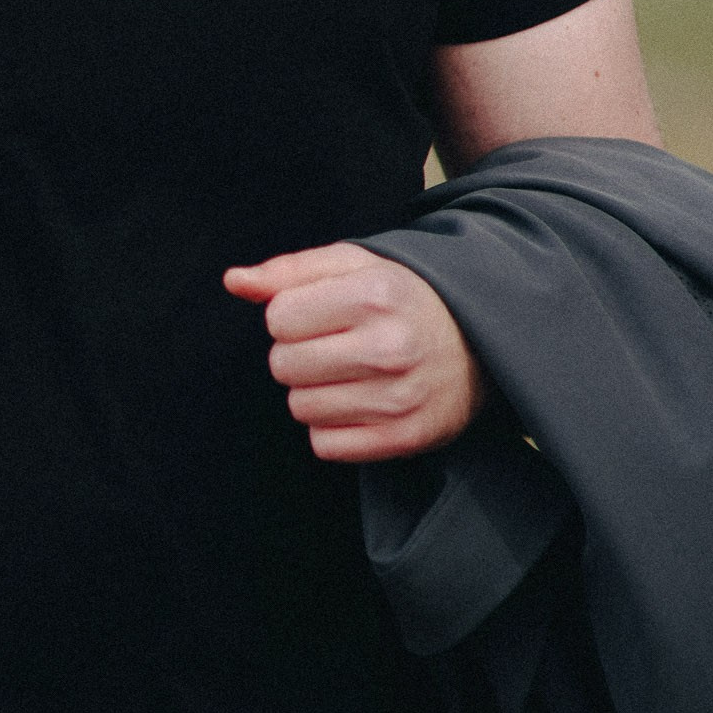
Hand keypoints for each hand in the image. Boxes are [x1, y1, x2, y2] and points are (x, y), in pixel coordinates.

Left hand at [224, 242, 484, 462]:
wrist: (479, 343)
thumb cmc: (403, 298)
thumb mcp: (353, 266)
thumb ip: (289, 271)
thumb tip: (233, 281)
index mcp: (373, 293)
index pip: (278, 318)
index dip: (289, 316)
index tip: (318, 315)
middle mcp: (388, 347)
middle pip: (284, 366)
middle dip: (297, 355)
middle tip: (333, 346)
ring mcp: (399, 398)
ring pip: (300, 408)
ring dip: (313, 392)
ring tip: (347, 374)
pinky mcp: (405, 438)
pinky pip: (325, 445)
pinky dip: (331, 427)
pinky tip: (359, 402)